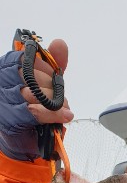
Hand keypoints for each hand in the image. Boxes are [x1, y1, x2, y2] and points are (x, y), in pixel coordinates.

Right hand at [0, 37, 72, 160]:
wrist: (24, 139)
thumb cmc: (34, 106)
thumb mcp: (45, 82)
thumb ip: (53, 63)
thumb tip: (60, 43)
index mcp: (6, 68)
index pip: (25, 59)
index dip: (44, 70)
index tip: (53, 78)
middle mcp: (2, 81)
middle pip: (31, 76)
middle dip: (52, 88)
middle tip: (60, 98)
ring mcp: (4, 100)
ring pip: (34, 93)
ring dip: (55, 102)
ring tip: (63, 108)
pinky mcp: (10, 119)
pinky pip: (34, 111)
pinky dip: (53, 114)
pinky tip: (64, 115)